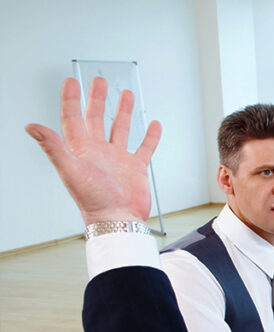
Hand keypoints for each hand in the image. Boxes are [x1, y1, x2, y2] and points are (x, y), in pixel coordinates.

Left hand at [25, 77, 160, 224]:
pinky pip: (144, 148)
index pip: (73, 119)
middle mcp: (98, 152)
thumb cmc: (93, 200)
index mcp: (81, 150)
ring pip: (120, 129)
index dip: (71, 99)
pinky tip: (153, 125)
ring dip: (123, 112)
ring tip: (126, 95)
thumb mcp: (71, 170)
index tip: (71, 82)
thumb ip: (53, 147)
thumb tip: (32, 128)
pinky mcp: (135, 169)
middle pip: (96, 119)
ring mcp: (118, 159)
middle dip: (97, 99)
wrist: (118, 219)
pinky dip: (150, 136)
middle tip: (99, 82)